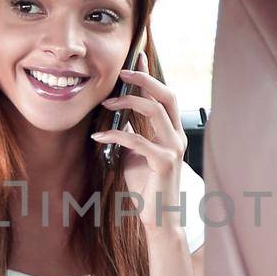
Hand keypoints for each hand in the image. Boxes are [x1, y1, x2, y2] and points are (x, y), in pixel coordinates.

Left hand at [91, 51, 188, 237]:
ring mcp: (173, 148)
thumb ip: (132, 134)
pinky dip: (116, 134)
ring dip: (129, 101)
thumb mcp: (136, 155)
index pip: (163, 96)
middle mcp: (177, 136)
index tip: (136, 57)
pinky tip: (99, 135)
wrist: (159, 219)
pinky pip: (138, 139)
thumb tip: (118, 117)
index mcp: (172, 132)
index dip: (150, 75)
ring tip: (107, 101)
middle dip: (145, 79)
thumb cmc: (146, 188)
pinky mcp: (164, 162)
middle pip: (167, 95)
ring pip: (155, 111)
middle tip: (122, 72)